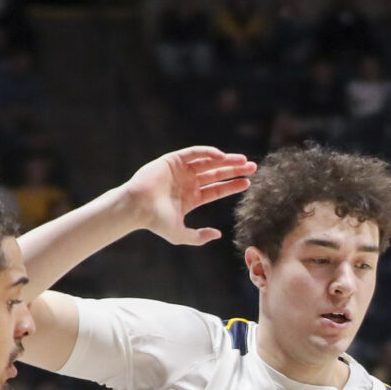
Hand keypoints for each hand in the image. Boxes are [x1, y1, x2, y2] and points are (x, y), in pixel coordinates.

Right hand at [119, 146, 254, 245]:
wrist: (137, 207)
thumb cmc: (156, 222)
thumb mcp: (181, 235)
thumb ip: (199, 237)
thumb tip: (219, 234)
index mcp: (190, 198)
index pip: (216, 190)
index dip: (232, 186)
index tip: (247, 183)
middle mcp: (187, 183)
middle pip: (216, 174)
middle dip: (234, 170)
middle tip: (253, 167)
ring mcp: (180, 170)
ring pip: (208, 162)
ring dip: (226, 160)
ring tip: (243, 160)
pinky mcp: (173, 160)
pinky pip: (194, 153)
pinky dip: (208, 153)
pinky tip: (222, 156)